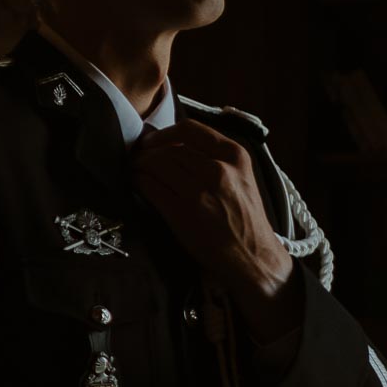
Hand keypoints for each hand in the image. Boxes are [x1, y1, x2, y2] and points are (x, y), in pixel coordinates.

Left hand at [131, 120, 300, 340]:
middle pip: (169, 149)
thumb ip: (215, 159)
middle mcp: (219, 169)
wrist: (252, 256)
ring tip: (134, 171)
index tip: (152, 141)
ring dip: (139, 166)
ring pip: (156, 164)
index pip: (190, 129)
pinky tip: (136, 185)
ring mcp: (200, 190)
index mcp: (235, 155)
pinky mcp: (182, 212)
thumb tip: (173, 146)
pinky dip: (137, 182)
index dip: (164, 133)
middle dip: (146, 152)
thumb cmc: (244, 219)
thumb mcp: (240, 178)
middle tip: (136, 159)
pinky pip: (149, 186)